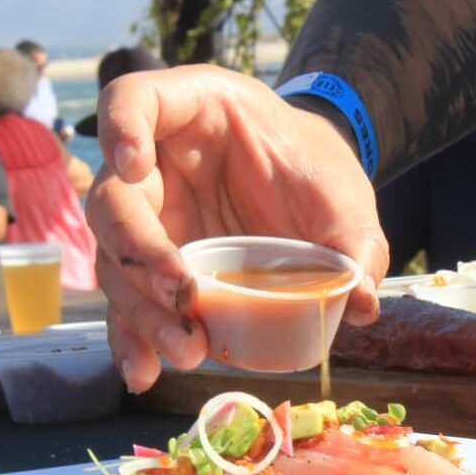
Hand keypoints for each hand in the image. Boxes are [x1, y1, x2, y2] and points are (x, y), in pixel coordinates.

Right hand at [88, 65, 387, 393]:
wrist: (310, 191)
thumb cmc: (312, 169)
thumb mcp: (340, 191)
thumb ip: (354, 237)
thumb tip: (362, 302)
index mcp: (188, 110)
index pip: (129, 101)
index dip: (120, 129)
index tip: (135, 163)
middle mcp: (150, 166)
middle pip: (113, 204)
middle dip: (141, 256)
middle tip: (184, 297)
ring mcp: (147, 220)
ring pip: (115, 265)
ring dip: (142, 313)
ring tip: (187, 349)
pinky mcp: (151, 271)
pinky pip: (129, 307)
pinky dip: (135, 341)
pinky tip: (146, 372)